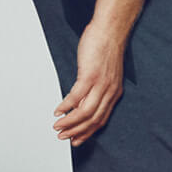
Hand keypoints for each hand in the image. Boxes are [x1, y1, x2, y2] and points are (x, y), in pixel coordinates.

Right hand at [52, 20, 127, 144]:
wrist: (110, 32)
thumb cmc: (105, 50)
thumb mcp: (104, 75)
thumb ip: (95, 91)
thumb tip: (80, 104)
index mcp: (114, 93)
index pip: (101, 120)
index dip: (88, 132)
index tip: (76, 140)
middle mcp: (110, 92)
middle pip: (93, 120)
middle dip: (77, 132)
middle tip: (63, 138)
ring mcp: (101, 85)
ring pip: (85, 112)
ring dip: (70, 122)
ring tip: (58, 127)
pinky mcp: (90, 76)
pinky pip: (77, 96)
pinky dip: (66, 106)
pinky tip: (58, 111)